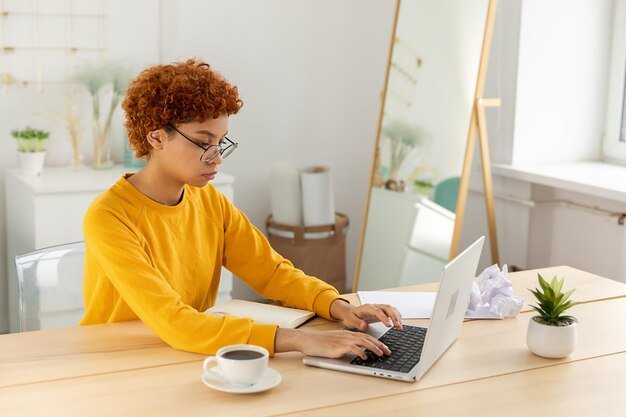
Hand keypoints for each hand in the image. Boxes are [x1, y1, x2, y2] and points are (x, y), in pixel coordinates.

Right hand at [275, 328, 391, 359]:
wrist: (308, 340)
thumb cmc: (321, 343)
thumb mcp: (336, 342)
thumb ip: (346, 345)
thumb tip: (356, 351)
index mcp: (348, 334)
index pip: (366, 336)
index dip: (377, 342)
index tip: (385, 348)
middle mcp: (348, 335)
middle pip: (368, 338)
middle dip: (380, 345)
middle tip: (388, 352)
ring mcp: (343, 340)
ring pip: (363, 342)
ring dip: (374, 348)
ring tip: (381, 354)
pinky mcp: (338, 346)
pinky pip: (352, 348)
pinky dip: (360, 352)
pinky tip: (365, 357)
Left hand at [330, 299, 402, 331]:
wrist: (349, 312)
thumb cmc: (350, 316)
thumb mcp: (350, 320)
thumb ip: (357, 323)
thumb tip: (364, 325)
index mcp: (367, 308)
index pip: (377, 311)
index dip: (384, 317)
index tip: (389, 325)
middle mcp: (374, 307)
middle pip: (387, 308)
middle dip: (394, 316)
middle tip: (398, 326)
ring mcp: (378, 308)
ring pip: (390, 309)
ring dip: (397, 317)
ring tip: (400, 327)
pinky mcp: (381, 312)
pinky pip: (391, 311)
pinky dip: (396, 316)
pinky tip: (399, 322)